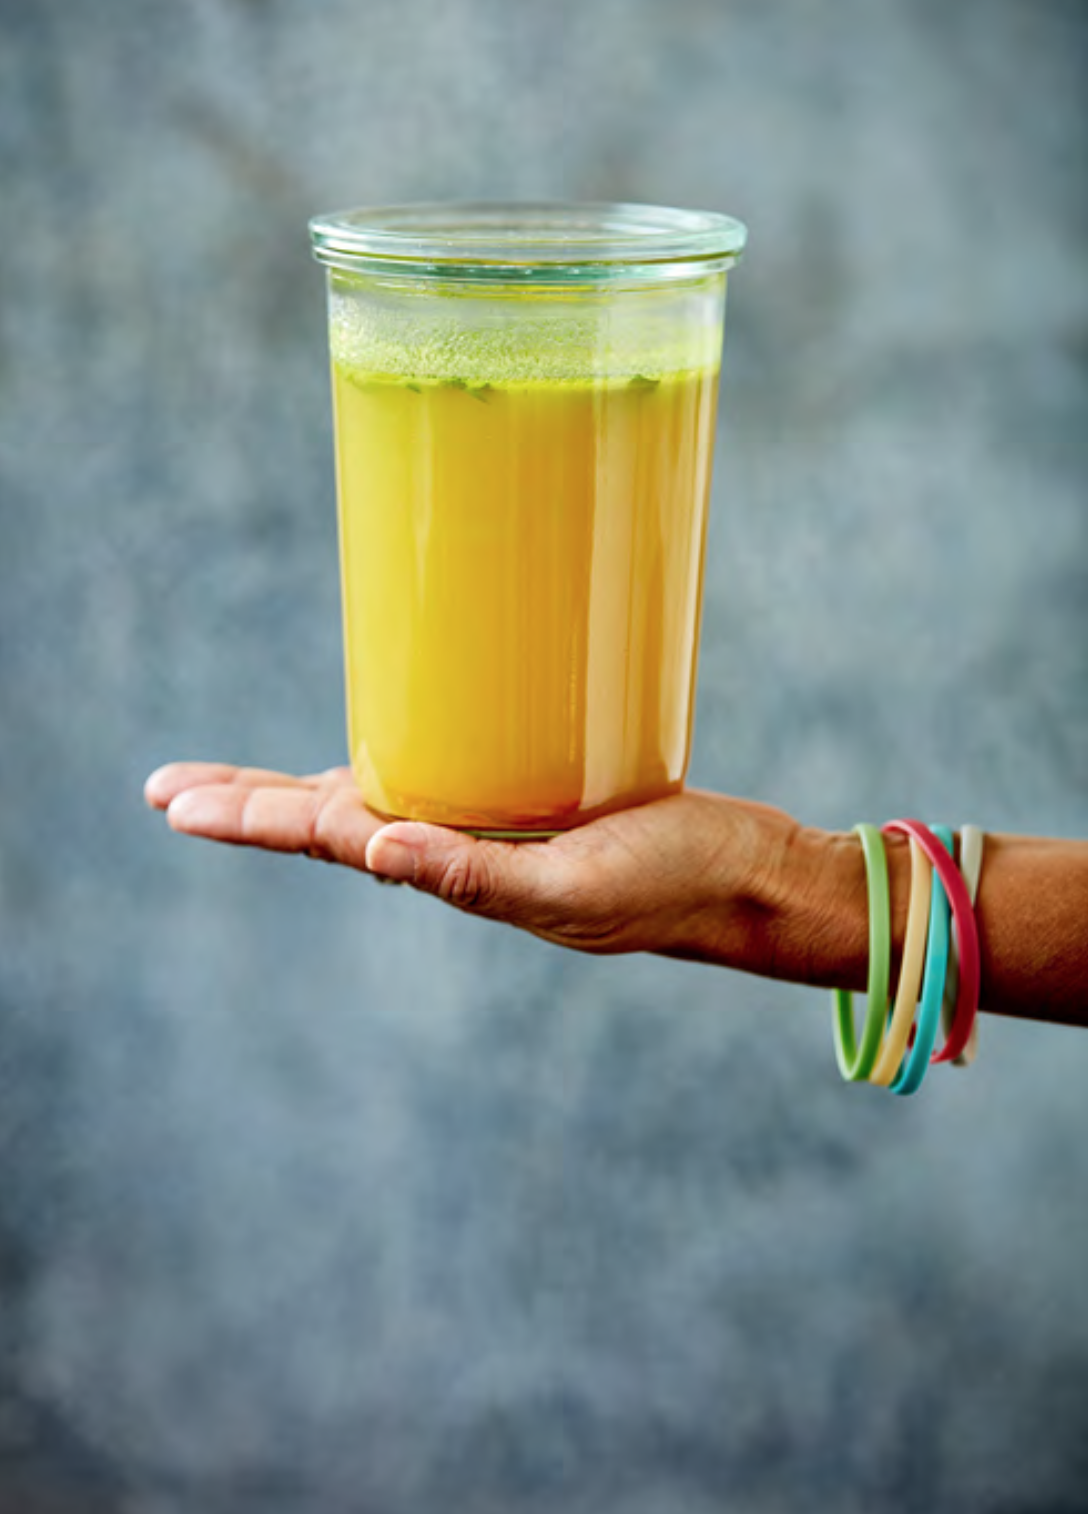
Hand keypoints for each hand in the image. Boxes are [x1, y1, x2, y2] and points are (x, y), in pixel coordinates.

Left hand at [144, 762, 832, 972]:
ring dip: (295, 788)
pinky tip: (378, 744)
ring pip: (371, 793)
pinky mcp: (528, 788)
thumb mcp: (574, 890)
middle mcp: (455, 845)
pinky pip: (438, 766)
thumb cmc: (668, 886)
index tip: (173, 802)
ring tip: (231, 783)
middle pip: (327, 816)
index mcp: (451, 869)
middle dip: (246, 803)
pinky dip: (390, 752)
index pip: (327, 835)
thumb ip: (477, 879)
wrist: (744, 876)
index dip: (249, 815)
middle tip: (163, 790)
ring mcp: (488, 820)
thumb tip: (375, 852)